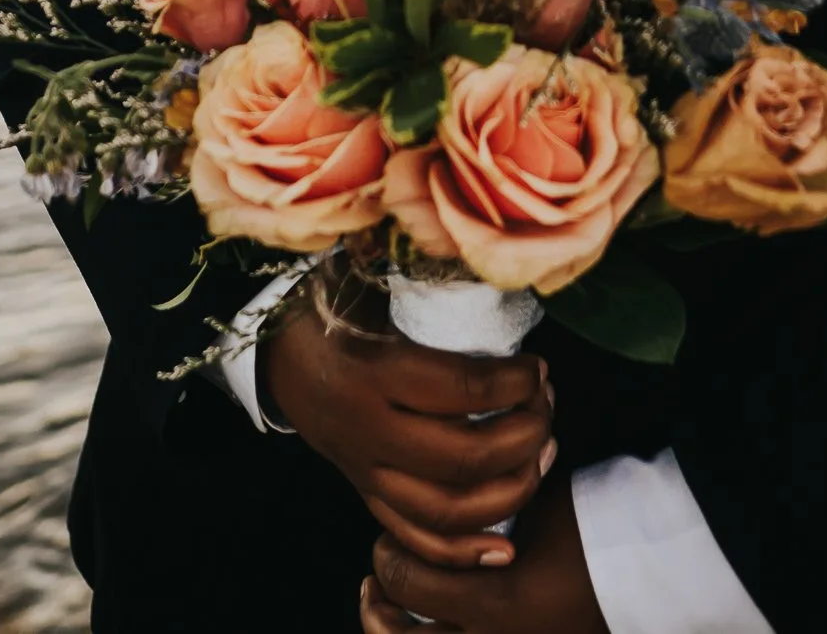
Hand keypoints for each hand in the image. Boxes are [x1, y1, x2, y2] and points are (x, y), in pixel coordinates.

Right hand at [261, 287, 555, 570]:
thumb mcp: (373, 286)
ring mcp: (366, 471)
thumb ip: (430, 287)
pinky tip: (504, 545)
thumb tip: (498, 276)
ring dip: (510, 490)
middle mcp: (369, 431)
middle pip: (464, 458)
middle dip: (525, 437)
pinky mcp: (366, 494)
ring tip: (542, 454)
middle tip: (548, 408)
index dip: (516, 382)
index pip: (462, 390)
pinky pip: (415, 538)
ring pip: (447, 510)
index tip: (539, 366)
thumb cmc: (337, 309)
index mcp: (374, 372)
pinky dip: (462, 550)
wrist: (278, 353)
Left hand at [361, 467, 609, 632]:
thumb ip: (481, 507)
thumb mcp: (533, 504)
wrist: (651, 567)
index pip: (407, 584)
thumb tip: (438, 484)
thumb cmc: (595, 526)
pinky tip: (431, 629)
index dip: (387, 555)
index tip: (389, 533)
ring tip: (387, 614)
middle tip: (376, 579)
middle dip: (378, 607)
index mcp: (494, 605)